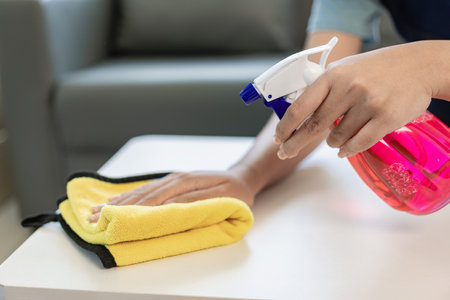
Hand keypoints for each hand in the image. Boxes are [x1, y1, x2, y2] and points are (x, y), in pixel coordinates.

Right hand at [88, 171, 254, 222]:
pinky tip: (117, 200)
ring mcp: (172, 180)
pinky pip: (147, 189)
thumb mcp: (220, 198)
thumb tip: (169, 207)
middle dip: (117, 207)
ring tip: (96, 209)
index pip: (154, 198)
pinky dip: (130, 196)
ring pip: (141, 191)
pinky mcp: (172, 183)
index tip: (113, 218)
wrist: (242, 177)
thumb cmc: (235, 192)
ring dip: (118, 201)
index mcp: (185, 182)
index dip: (133, 209)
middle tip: (94, 216)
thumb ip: (195, 202)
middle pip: (142, 194)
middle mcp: (175, 179)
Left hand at [274, 42, 435, 158]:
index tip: (278, 139)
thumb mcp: (344, 69)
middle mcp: (348, 88)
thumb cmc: (375, 70)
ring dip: (331, 142)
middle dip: (295, 144)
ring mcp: (368, 103)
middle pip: (313, 127)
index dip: (285, 127)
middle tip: (286, 153)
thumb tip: (297, 114)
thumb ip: (322, 89)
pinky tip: (344, 150)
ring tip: (336, 137)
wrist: (417, 66)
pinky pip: (358, 143)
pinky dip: (347, 150)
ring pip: (336, 137)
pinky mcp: (386, 118)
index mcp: (332, 76)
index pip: (300, 107)